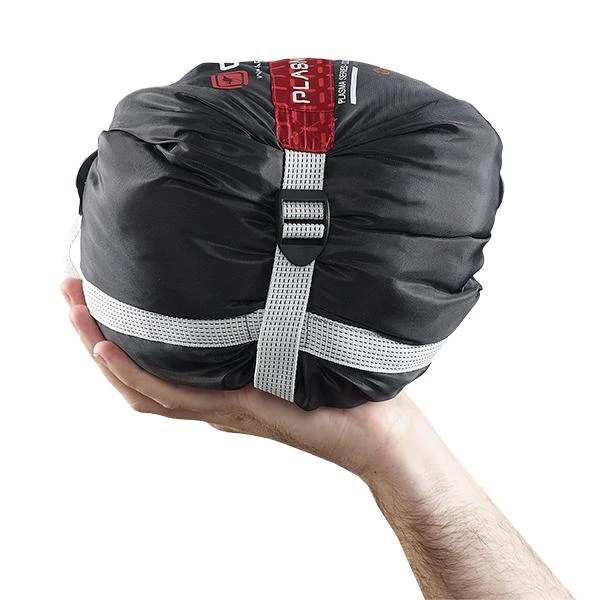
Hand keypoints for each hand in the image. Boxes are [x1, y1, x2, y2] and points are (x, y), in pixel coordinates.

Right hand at [60, 277, 415, 480]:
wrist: (380, 430)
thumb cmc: (347, 384)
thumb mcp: (301, 338)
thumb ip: (274, 316)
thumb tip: (267, 265)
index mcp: (222, 383)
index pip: (157, 365)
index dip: (119, 335)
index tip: (99, 293)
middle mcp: (214, 399)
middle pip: (136, 375)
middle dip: (95, 335)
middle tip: (71, 294)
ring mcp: (222, 408)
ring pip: (142, 386)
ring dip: (102, 350)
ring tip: (76, 312)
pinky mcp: (241, 409)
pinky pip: (175, 396)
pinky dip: (136, 375)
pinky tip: (110, 349)